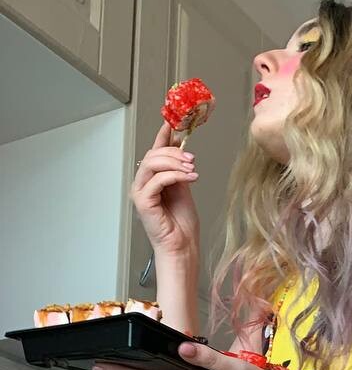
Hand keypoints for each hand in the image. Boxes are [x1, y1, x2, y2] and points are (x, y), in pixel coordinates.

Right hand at [130, 122, 200, 260]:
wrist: (182, 247)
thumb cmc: (182, 224)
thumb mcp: (184, 189)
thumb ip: (179, 171)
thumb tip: (182, 150)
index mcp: (152, 180)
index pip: (155, 152)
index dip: (163, 136)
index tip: (173, 123)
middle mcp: (143, 184)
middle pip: (153, 155)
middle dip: (174, 153)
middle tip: (192, 158)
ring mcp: (140, 192)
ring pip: (152, 164)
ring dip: (174, 162)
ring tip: (192, 169)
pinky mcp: (142, 202)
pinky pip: (157, 180)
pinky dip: (174, 175)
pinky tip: (190, 178)